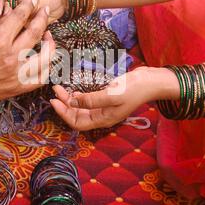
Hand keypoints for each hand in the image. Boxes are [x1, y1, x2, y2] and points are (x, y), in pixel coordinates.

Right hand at [0, 0, 55, 106]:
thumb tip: (2, 9)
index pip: (20, 16)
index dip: (29, 6)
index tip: (33, 2)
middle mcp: (10, 55)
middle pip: (36, 31)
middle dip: (42, 18)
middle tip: (44, 12)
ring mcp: (16, 73)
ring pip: (45, 55)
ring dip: (49, 43)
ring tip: (48, 37)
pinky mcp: (17, 87)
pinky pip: (40, 78)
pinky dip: (45, 68)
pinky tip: (44, 61)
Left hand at [50, 67, 179, 130]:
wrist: (151, 81)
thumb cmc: (134, 89)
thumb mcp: (112, 95)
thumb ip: (91, 100)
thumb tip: (72, 101)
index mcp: (103, 119)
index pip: (77, 123)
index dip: (64, 114)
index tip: (54, 101)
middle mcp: (102, 115)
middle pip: (77, 114)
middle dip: (64, 104)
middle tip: (55, 91)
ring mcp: (104, 107)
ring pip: (81, 106)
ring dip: (70, 99)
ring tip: (60, 88)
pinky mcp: (106, 97)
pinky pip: (88, 99)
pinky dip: (79, 95)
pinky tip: (74, 88)